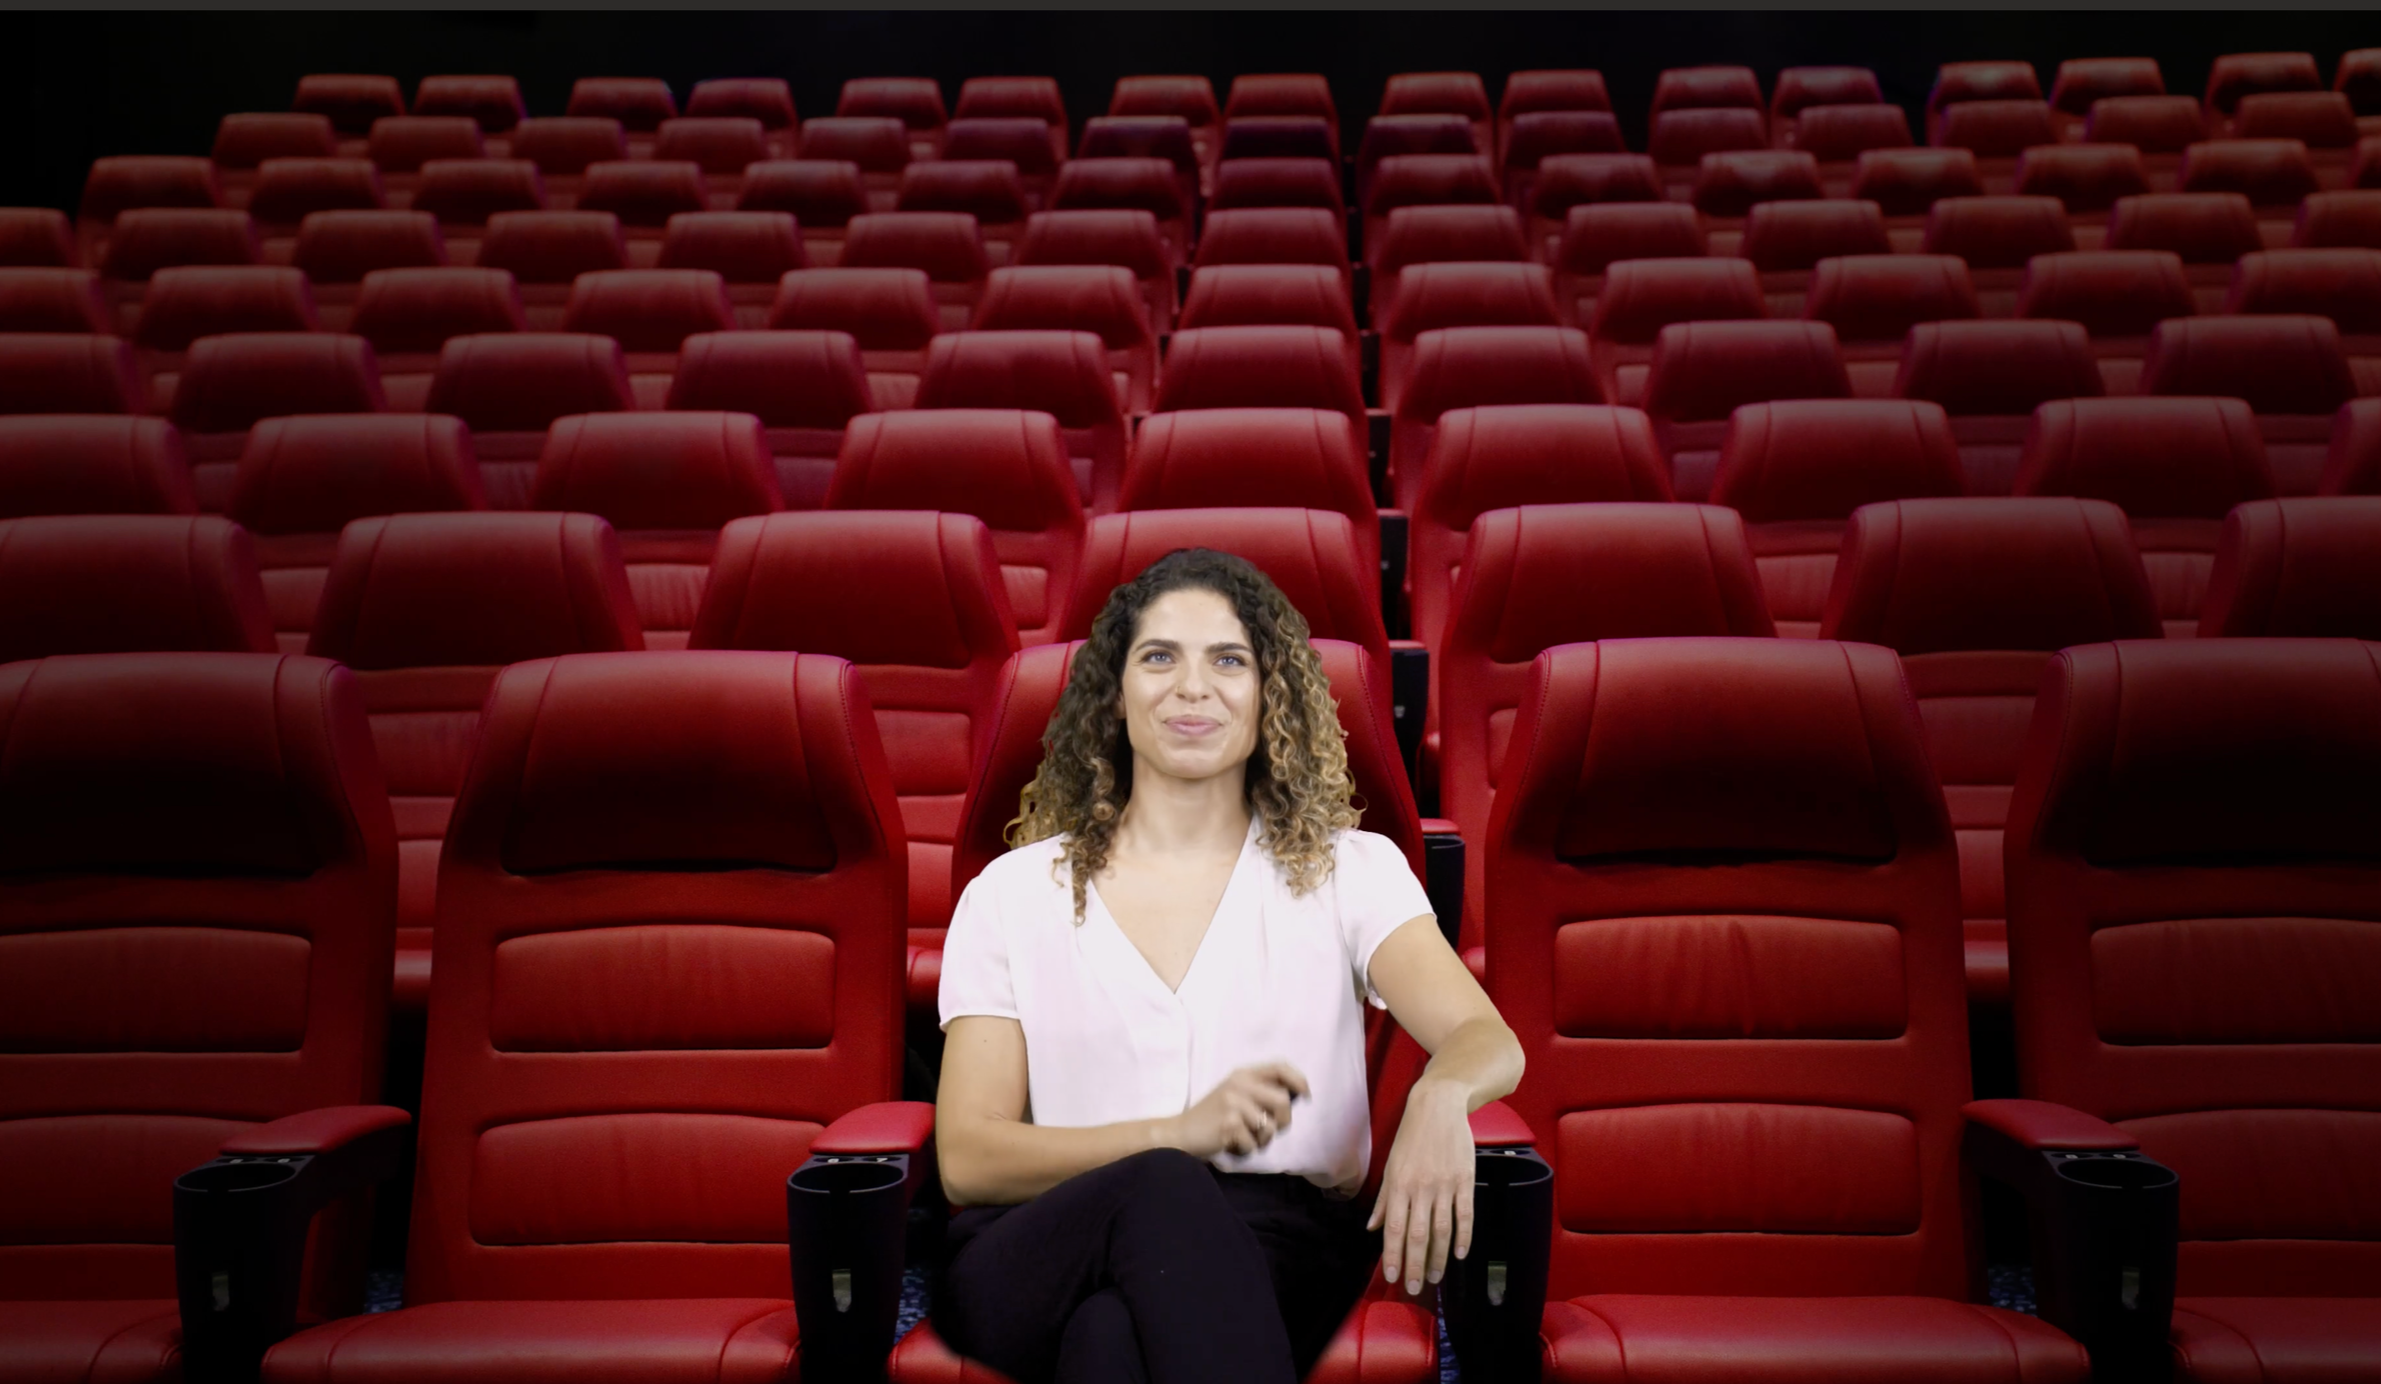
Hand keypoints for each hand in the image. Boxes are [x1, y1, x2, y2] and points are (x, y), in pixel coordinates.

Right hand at [1168, 1063, 1308, 1158]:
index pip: (1280, 1067)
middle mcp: (1238, 1084)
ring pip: (1270, 1126)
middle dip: (1283, 1122)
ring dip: (1263, 1140)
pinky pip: (1254, 1143)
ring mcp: (1232, 1103)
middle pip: (1283, 1101)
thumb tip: (1297, 1095)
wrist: (1180, 1133)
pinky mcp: (1228, 1123)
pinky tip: (1232, 1145)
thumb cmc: (1212, 1117)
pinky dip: (1246, 1150)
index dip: (1299, 1080)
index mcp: (1243, 1074)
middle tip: (1271, 1130)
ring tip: (1247, 1139)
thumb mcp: (1235, 1094)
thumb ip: (1260, 1090)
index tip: (1305, 1096)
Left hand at [1368, 1077, 1473, 1296]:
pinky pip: (1464, 1214)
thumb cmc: (1411, 1137)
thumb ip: (1383, 1199)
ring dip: (1438, 1257)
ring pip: (1441, 1229)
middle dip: (1414, 1265)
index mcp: (1398, 1185)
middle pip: (1416, 1235)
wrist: (1437, 1107)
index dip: (1393, 1255)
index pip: (1393, 1228)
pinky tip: (1460, 1253)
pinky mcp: (1464, 1179)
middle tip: (1414, 1287)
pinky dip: (1463, 1236)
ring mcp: (1444, 1185)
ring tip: (1435, 1277)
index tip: (1392, 1277)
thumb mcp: (1390, 1165)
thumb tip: (1373, 1227)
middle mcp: (1420, 1188)